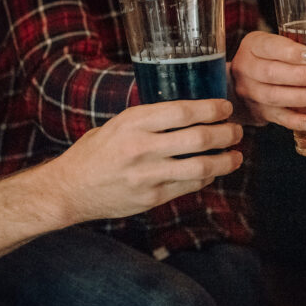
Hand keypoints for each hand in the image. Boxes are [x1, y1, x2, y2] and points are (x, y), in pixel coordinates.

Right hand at [46, 99, 243, 221]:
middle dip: (225, 134)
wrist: (69, 189)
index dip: (210, 109)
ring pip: (200, 167)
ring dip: (225, 161)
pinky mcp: (151, 198)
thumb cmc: (96, 152)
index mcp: (132, 123)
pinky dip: (207, 178)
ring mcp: (146, 175)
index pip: (182, 112)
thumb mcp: (118, 124)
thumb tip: (191, 111)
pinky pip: (189, 186)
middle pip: (197, 139)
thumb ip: (150, 119)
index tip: (225, 108)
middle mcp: (140, 148)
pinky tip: (213, 172)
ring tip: (236, 155)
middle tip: (236, 131)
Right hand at [229, 31, 305, 129]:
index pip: (269, 46)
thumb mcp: (274, 44)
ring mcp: (250, 93)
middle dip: (302, 76)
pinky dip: (294, 121)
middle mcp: (246, 69)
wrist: (241, 82)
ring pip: (274, 96)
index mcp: (252, 46)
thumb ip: (297, 44)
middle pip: (271, 73)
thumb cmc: (269, 57)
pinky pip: (276, 118)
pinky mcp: (258, 112)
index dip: (291, 52)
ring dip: (302, 97)